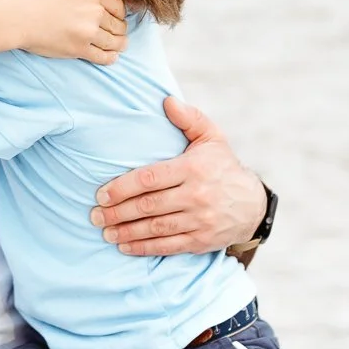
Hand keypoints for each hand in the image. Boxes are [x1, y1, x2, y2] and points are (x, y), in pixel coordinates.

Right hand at [7, 0, 127, 64]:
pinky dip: (110, 58)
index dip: (120, 14)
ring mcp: (88, 31)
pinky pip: (104, 57)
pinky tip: (111, 57)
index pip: (120, 6)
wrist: (17, 15)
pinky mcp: (79, 49)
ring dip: (119, 45)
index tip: (116, 19)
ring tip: (119, 47)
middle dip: (119, 30)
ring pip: (115, 42)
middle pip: (119, 25)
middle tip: (118, 35)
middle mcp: (95, 11)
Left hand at [91, 97, 266, 254]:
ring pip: (155, 228)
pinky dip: (143, 248)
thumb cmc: (223, 167)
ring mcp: (199, 220)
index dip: (122, 187)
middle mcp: (196, 196)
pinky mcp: (201, 241)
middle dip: (118, 212)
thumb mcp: (212, 138)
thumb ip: (190, 118)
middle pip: (148, 206)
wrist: (252, 205)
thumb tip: (167, 100)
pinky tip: (124, 246)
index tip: (101, 194)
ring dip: (126, 232)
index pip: (150, 178)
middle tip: (95, 215)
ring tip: (105, 232)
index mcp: (193, 168)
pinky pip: (167, 246)